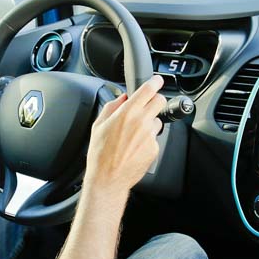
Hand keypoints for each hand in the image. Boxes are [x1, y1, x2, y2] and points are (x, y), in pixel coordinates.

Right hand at [84, 75, 166, 199]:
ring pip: (157, 121)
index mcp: (127, 113)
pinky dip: (147, 140)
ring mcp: (150, 136)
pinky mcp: (154, 148)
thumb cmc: (100, 154)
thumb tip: (122, 98)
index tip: (157, 80)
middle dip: (155, 100)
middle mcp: (141, 122)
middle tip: (148, 105)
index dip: (155, 82)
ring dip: (149, 123)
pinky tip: (135, 147)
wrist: (108, 178)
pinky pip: (154, 138)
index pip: (148, 90)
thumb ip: (112, 106)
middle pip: (160, 101)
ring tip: (134, 135)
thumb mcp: (98, 125)